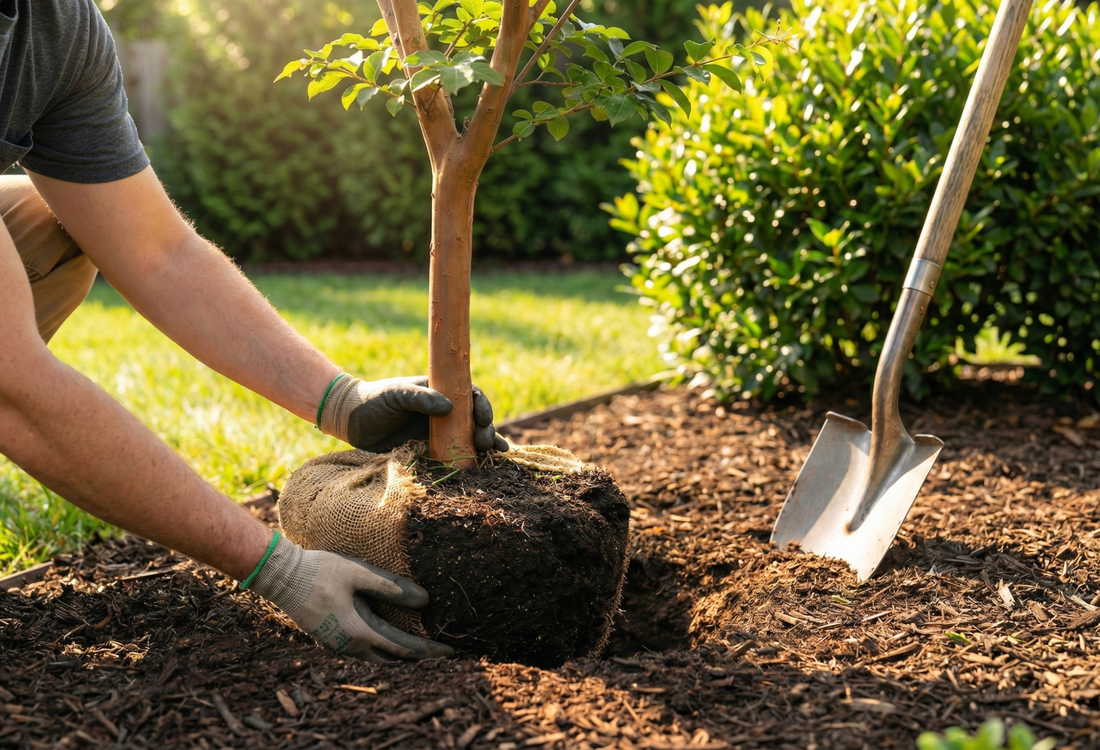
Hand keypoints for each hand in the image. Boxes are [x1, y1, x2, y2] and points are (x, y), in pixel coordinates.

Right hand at [245, 533, 452, 661]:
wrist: (281, 577)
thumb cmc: (320, 570)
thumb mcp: (358, 573)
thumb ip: (391, 587)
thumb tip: (425, 600)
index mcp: (358, 632)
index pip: (403, 648)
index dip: (428, 650)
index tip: (450, 650)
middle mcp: (348, 646)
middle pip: (390, 659)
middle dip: (416, 657)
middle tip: (438, 651)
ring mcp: (336, 645)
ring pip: (374, 658)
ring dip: (397, 654)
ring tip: (417, 646)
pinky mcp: (328, 639)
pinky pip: (361, 651)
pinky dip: (379, 649)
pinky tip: (386, 638)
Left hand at [317, 374, 507, 452]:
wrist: (351, 422)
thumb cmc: (374, 401)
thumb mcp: (396, 394)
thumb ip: (421, 399)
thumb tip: (449, 408)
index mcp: (440, 392)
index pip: (469, 396)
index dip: (481, 406)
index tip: (483, 418)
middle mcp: (444, 413)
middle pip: (474, 420)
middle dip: (486, 430)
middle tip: (486, 442)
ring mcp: (438, 433)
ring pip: (469, 439)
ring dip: (485, 447)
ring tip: (496, 455)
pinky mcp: (429, 452)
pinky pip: (453, 457)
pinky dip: (468, 462)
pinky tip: (483, 469)